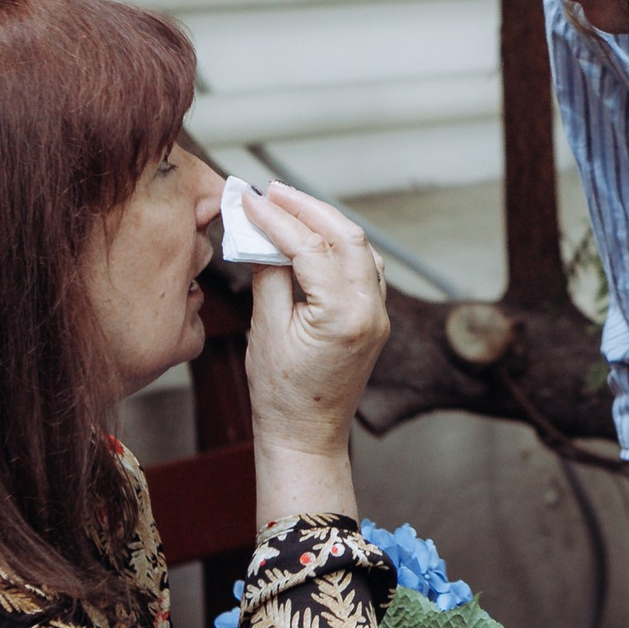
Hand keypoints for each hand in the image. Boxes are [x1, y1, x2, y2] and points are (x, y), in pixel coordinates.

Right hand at [240, 184, 388, 505]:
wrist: (306, 436)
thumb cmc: (281, 395)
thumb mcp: (266, 331)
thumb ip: (270, 277)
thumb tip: (266, 236)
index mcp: (344, 315)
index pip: (311, 247)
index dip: (277, 219)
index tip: (250, 199)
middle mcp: (371, 310)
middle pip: (346, 236)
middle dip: (307, 208)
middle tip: (272, 191)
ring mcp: (379, 314)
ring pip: (360, 248)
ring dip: (325, 222)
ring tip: (288, 205)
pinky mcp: (375, 318)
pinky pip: (364, 268)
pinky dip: (340, 245)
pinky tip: (314, 236)